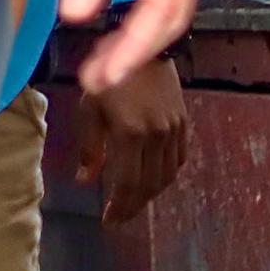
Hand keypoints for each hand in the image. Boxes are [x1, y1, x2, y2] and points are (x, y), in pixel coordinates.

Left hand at [59, 0, 214, 92]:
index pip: (159, 10)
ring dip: (142, 41)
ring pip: (175, 10)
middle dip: (135, 54)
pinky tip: (124, 30)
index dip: (132, 48)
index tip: (103, 74)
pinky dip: (149, 19)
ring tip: (103, 64)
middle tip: (96, 79)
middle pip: (172, 18)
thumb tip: (76, 14)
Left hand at [75, 53, 188, 225]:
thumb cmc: (108, 79)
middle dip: (134, 206)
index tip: (110, 221)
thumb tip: (86, 182)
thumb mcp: (89, 110)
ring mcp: (174, 131)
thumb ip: (90, 149)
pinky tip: (152, 181)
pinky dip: (165, 176)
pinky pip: (178, 160)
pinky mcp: (183, 125)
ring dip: (150, 194)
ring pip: (166, 176)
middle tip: (120, 218)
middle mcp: (157, 136)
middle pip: (149, 185)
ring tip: (132, 202)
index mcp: (131, 133)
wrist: (142, 49)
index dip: (120, 205)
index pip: (128, 182)